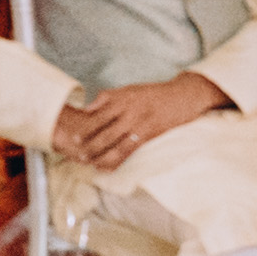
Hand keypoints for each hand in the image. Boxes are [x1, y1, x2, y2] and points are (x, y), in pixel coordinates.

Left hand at [50, 75, 230, 168]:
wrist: (183, 96)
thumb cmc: (154, 94)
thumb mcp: (130, 89)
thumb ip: (109, 97)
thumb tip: (87, 108)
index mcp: (123, 97)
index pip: (98, 114)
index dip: (85, 127)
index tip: (74, 137)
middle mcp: (129, 109)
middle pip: (104, 130)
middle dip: (89, 145)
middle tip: (76, 155)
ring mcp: (140, 122)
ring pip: (115, 143)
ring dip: (100, 155)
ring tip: (88, 163)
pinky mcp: (150, 133)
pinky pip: (129, 150)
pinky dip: (117, 160)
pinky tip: (107, 166)